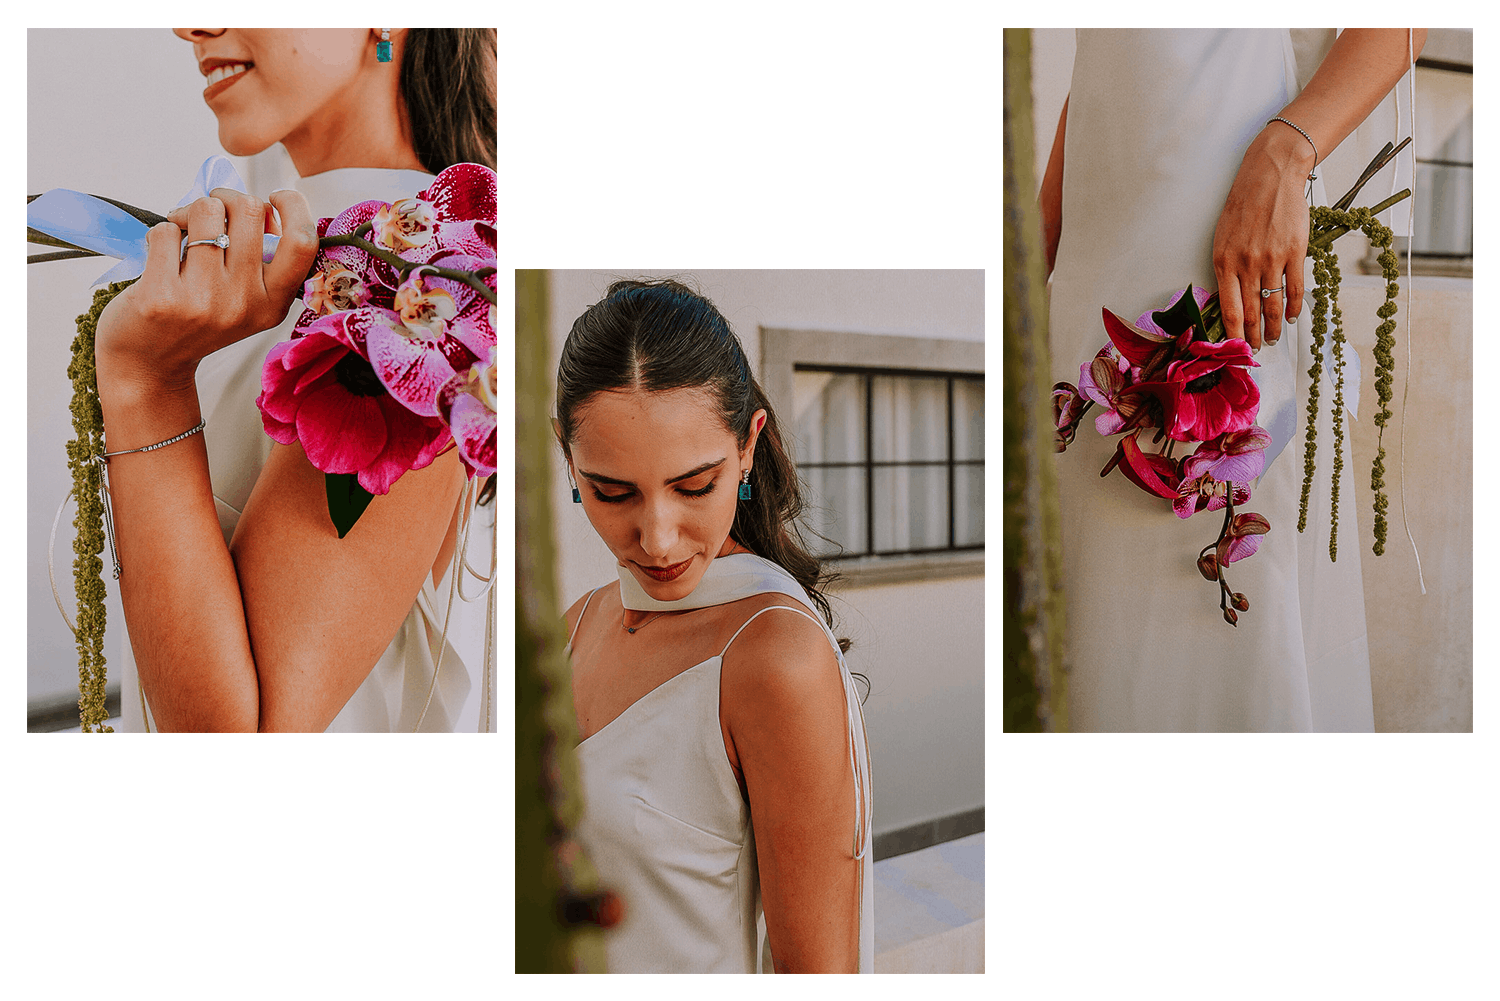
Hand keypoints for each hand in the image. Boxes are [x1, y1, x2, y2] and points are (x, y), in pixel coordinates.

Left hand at [96, 187, 318, 389]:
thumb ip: (262, 264)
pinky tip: (160, 255)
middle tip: (209, 211)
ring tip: (181, 229)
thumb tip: (261, 205)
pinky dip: (160, 232)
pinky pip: (165, 231)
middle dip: (224, 197)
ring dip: (188, 211)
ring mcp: (204, 301)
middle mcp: (245, 303)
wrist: (149, 365)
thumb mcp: (246, 304)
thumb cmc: (197, 320)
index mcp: (273, 304)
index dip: (292, 205)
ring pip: (205, 211)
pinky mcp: (162, 297)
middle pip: (248, 210)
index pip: (302, 242)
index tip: (272, 197)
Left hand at [1211, 124, 1314, 349]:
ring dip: (1273, 326)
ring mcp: (1271, 259)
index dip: (1233, 334)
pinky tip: (1290, 317)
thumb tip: (1229, 299)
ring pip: (1273, 304)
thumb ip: (1225, 269)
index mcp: (1223, 263)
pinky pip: (1295, 287)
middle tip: (1256, 349)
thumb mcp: (1222, 238)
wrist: (1270, 177)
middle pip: (1251, 312)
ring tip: (1272, 338)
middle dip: (1253, 335)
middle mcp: (1246, 265)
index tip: (1235, 347)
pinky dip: (1293, 306)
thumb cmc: (1243, 206)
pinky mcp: (1294, 252)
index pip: (1229, 310)